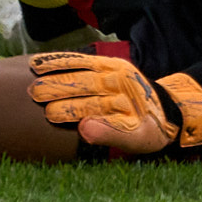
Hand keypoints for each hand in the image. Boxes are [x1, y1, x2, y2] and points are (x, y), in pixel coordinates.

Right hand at [26, 53, 201, 153]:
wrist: (168, 108)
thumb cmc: (148, 131)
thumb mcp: (137, 141)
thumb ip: (111, 135)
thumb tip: (83, 129)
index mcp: (125, 104)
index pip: (93, 107)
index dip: (71, 110)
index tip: (48, 115)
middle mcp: (119, 83)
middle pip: (85, 85)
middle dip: (59, 89)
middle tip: (33, 94)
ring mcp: (114, 70)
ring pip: (82, 69)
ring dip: (57, 70)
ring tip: (33, 74)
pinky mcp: (109, 63)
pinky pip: (83, 60)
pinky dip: (63, 60)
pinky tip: (44, 61)